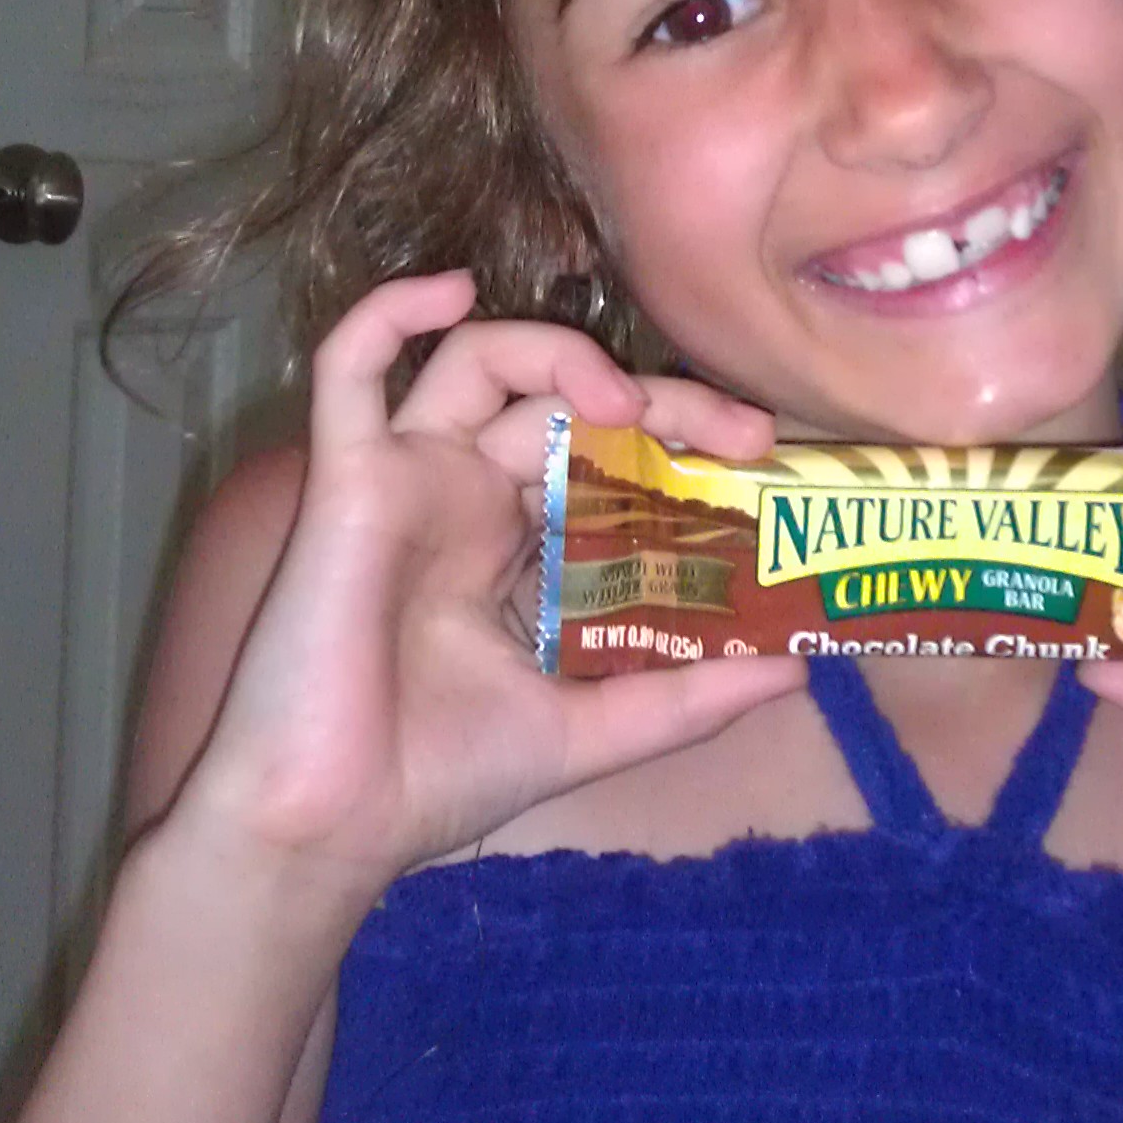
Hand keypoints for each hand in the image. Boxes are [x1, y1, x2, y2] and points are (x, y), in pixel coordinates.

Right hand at [158, 271, 798, 906]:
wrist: (326, 830)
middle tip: (738, 430)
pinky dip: (392, 312)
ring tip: (622, 400)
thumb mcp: (590, 728)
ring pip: (476, 360)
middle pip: (563, 401)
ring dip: (556, 355)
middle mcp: (463, 496)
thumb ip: (684, 697)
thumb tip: (796, 669)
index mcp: (514, 543)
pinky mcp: (344, 479)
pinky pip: (348, 366)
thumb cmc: (436, 780)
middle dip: (656, 400)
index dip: (680, 437)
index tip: (758, 455)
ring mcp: (403, 479)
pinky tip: (451, 293)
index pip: (608, 452)